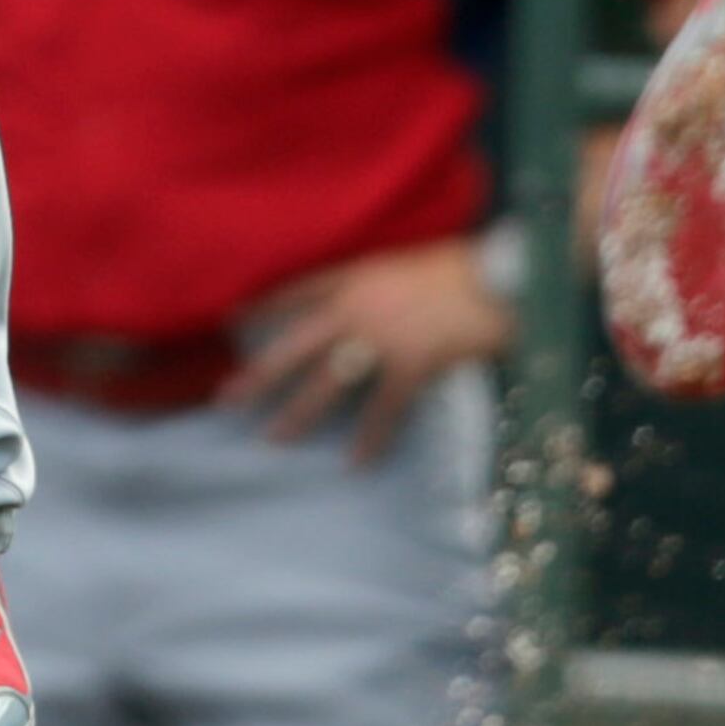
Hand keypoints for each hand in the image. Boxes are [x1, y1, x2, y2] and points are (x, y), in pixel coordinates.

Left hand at [226, 238, 513, 462]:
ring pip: (328, 382)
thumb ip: (377, 285)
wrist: (497, 277)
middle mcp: (358, 307)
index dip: (264, 306)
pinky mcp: (410, 365)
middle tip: (227, 398)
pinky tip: (354, 463)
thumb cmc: (459, 266)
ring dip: (299, 413)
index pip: (299, 292)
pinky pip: (382, 409)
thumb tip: (360, 311)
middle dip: (261, 373)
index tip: (230, 319)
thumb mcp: (407, 261)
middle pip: (297, 344)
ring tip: (274, 438)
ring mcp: (381, 338)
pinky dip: (369, 438)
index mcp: (357, 275)